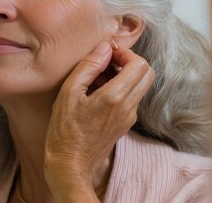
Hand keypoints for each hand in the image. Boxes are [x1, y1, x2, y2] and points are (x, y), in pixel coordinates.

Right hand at [44, 41, 154, 201]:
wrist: (70, 164)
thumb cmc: (64, 130)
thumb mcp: (68, 92)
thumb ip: (88, 67)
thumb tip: (104, 48)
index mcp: (115, 97)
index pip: (139, 64)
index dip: (125, 53)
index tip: (106, 53)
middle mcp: (128, 107)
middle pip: (147, 73)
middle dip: (129, 62)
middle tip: (106, 62)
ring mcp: (129, 117)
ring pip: (139, 85)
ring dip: (124, 75)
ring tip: (96, 77)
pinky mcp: (125, 124)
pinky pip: (130, 98)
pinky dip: (119, 88)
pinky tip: (96, 92)